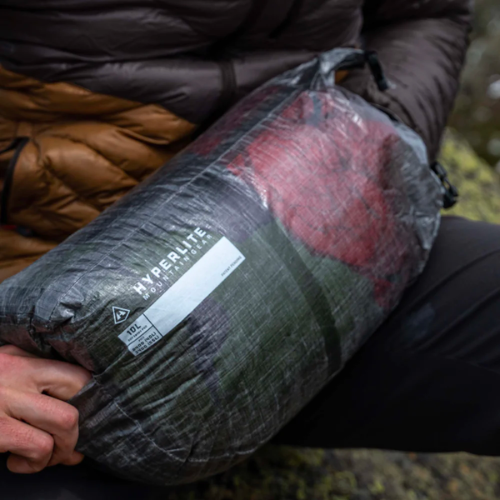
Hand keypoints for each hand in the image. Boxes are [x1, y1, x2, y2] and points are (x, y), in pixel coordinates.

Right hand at [0, 345, 91, 473]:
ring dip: (60, 448)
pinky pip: (38, 446)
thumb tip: (69, 410)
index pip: (75, 370)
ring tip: (43, 457)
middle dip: (79, 425)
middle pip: (78, 388)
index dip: (89, 397)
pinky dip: (35, 463)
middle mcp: (17, 371)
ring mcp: (5, 398)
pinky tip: (17, 462)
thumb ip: (31, 380)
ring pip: (66, 421)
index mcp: (21, 358)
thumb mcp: (2, 372)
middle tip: (67, 445)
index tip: (85, 417)